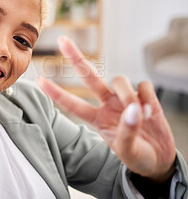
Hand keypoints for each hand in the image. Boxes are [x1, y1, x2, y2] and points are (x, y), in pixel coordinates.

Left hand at [36, 36, 175, 182]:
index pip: (72, 104)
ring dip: (128, 95)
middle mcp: (107, 103)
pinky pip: (143, 86)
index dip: (55, 93)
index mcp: (97, 118)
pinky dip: (148, 98)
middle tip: (62, 40)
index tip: (39, 80)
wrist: (160, 158)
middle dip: (76, 57)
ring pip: (119, 80)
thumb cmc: (137, 155)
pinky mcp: (144, 95)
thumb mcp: (128, 151)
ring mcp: (125, 98)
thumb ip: (127, 131)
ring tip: (142, 115)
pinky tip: (151, 112)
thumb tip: (133, 109)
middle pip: (89, 76)